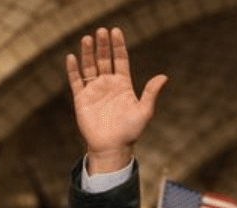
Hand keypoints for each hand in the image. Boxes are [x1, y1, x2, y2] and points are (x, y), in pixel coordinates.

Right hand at [66, 27, 168, 172]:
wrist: (112, 147)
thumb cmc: (130, 131)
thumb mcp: (144, 111)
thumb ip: (150, 93)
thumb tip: (164, 76)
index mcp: (123, 84)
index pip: (120, 60)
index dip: (118, 46)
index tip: (116, 31)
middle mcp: (108, 84)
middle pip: (104, 59)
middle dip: (103, 46)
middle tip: (102, 31)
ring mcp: (94, 90)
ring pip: (89, 66)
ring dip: (88, 53)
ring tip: (88, 38)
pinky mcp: (82, 98)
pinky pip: (76, 81)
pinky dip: (73, 69)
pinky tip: (72, 57)